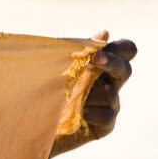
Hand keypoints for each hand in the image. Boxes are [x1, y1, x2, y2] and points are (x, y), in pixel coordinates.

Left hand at [49, 31, 136, 157]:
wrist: (31, 122)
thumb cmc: (43, 88)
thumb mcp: (56, 64)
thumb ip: (79, 49)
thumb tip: (105, 32)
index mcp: (101, 65)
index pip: (125, 51)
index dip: (121, 48)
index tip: (98, 51)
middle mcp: (108, 83)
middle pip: (125, 70)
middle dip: (112, 62)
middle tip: (95, 60)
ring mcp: (108, 106)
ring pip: (112, 94)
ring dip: (91, 93)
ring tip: (72, 98)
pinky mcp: (103, 126)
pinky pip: (108, 116)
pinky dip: (93, 112)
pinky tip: (80, 112)